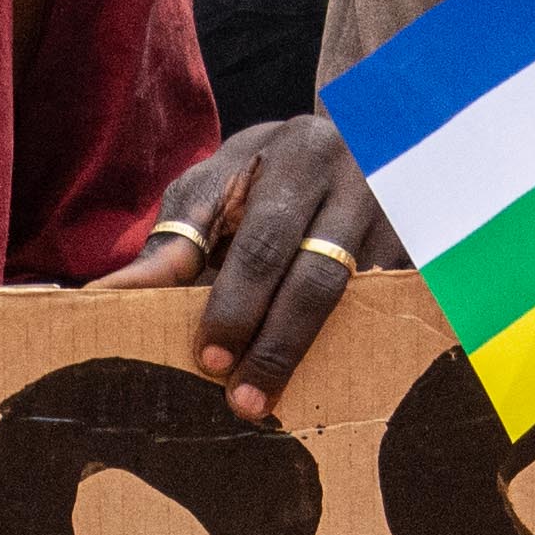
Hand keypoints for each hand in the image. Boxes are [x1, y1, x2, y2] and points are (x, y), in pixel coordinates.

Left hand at [102, 115, 383, 421]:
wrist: (362, 130)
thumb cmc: (266, 170)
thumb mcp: (214, 186)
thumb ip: (175, 240)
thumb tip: (108, 295)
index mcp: (302, 156)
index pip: (267, 241)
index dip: (238, 303)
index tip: (209, 357)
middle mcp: (360, 182)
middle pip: (319, 280)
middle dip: (276, 345)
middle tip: (243, 400)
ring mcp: (402, 219)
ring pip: (362, 304)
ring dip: (317, 356)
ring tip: (278, 404)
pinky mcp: (425, 251)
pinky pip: (393, 309)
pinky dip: (357, 347)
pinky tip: (330, 382)